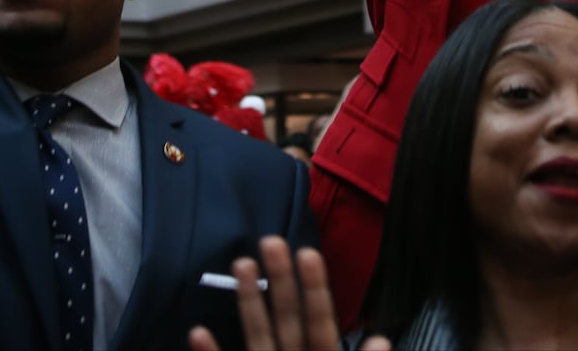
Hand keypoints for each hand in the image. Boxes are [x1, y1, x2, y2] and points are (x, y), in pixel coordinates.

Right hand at [187, 237, 389, 350]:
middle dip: (280, 280)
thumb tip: (380, 339)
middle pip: (288, 317)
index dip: (316, 289)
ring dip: (249, 302)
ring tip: (242, 264)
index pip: (321, 321)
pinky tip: (196, 330)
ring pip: (259, 335)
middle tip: (271, 239)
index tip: (308, 252)